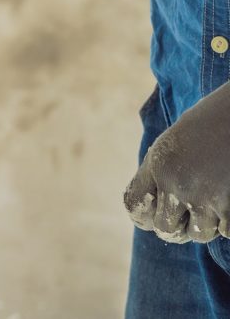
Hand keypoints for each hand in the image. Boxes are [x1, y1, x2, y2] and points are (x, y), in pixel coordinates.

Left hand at [124, 80, 229, 242]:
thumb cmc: (213, 120)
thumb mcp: (175, 141)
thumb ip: (162, 171)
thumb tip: (155, 207)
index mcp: (158, 164)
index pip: (135, 206)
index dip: (143, 215)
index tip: (153, 216)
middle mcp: (177, 184)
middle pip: (165, 228)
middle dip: (176, 226)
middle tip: (187, 218)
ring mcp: (208, 197)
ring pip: (199, 233)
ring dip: (206, 224)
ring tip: (214, 202)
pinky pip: (227, 232)